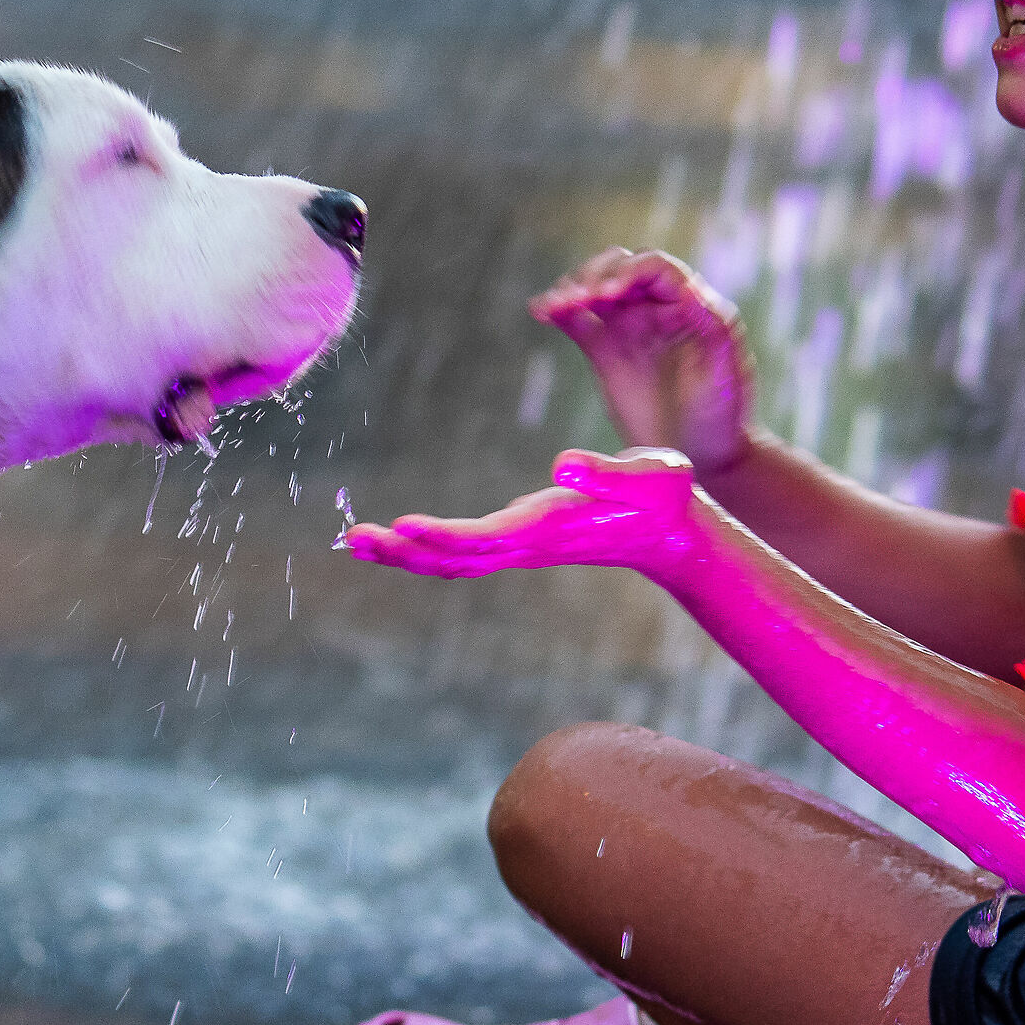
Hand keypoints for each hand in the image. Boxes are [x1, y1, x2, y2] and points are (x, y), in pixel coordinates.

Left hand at [344, 449, 705, 578]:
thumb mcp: (649, 475)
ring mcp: (522, 546)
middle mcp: (527, 543)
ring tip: (357, 540)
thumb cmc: (664, 497)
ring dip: (404, 552)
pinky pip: (463, 551)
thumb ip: (609, 470)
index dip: (440, 535)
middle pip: (454, 558)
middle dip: (402, 551)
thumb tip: (564, 464)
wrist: (673, 533)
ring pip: (453, 560)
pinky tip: (399, 537)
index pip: (483, 538)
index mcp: (549, 527)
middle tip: (351, 538)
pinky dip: (426, 546)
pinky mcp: (521, 539)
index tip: (400, 527)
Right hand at [530, 249, 756, 475]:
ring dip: (570, 289)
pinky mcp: (603, 350)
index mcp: (687, 303)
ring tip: (551, 305)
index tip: (606, 293)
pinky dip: (558, 311)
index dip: (627, 271)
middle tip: (575, 298)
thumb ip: (714, 326)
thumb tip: (688, 290)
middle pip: (617, 267)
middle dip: (592, 276)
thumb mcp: (727, 369)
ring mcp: (626, 327)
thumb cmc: (724, 410)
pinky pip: (576, 320)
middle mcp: (654, 306)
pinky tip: (542, 311)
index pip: (653, 268)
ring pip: (592, 289)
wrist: (704, 455)